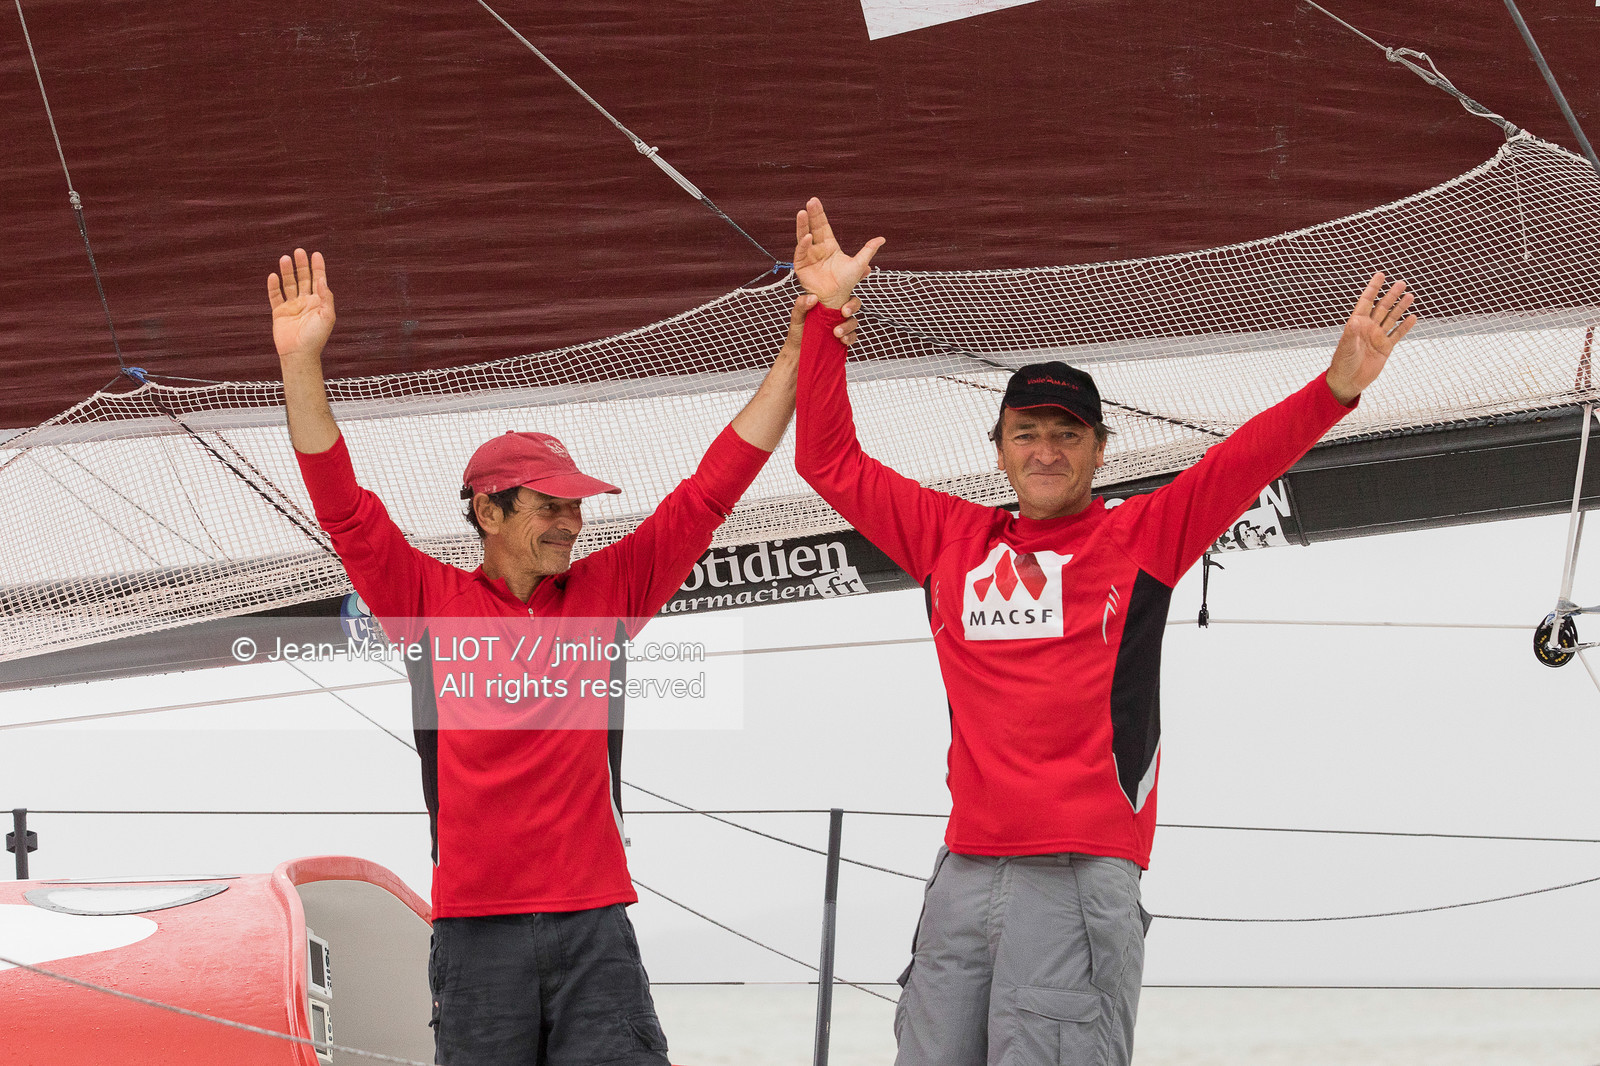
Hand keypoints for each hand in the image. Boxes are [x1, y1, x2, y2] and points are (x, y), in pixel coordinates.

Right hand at [269, 249, 335, 364]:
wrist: (299, 354)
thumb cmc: (316, 338)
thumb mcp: (327, 316)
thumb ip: (326, 297)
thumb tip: (321, 280)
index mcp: (318, 302)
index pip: (318, 280)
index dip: (317, 267)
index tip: (316, 254)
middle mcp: (305, 302)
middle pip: (303, 279)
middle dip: (301, 265)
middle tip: (299, 251)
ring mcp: (292, 306)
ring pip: (289, 284)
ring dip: (287, 272)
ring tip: (285, 258)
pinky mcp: (279, 312)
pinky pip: (275, 296)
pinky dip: (273, 286)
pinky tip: (274, 276)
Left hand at [776, 293, 862, 363]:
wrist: (798, 352)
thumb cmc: (798, 331)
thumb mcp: (797, 316)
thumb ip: (801, 304)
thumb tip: (813, 297)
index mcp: (828, 304)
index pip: (843, 295)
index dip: (848, 298)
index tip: (843, 307)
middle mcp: (836, 313)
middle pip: (854, 305)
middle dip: (852, 308)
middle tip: (844, 314)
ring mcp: (841, 326)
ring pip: (853, 322)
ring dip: (848, 326)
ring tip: (837, 333)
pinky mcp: (842, 338)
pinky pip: (852, 337)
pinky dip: (850, 338)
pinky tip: (842, 340)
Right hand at [793, 198, 884, 308]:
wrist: (836, 299)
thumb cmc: (846, 282)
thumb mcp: (859, 264)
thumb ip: (868, 250)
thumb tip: (881, 239)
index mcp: (829, 245)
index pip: (823, 225)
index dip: (819, 214)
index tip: (814, 201)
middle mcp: (817, 248)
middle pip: (813, 227)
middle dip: (811, 215)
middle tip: (810, 202)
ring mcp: (808, 256)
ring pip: (804, 237)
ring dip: (803, 225)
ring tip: (802, 213)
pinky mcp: (801, 266)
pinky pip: (801, 253)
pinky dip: (803, 245)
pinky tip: (808, 236)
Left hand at [1325, 272, 1416, 403]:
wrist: (1348, 381)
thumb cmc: (1343, 363)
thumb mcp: (1347, 348)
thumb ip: (1352, 334)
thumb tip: (1356, 320)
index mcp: (1356, 324)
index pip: (1366, 301)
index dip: (1373, 288)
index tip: (1380, 275)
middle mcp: (1368, 327)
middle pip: (1382, 307)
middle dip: (1391, 295)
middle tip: (1401, 283)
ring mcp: (1377, 337)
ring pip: (1391, 318)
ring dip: (1400, 307)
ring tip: (1410, 295)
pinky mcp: (1385, 347)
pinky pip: (1397, 334)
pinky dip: (1405, 326)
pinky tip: (1413, 317)